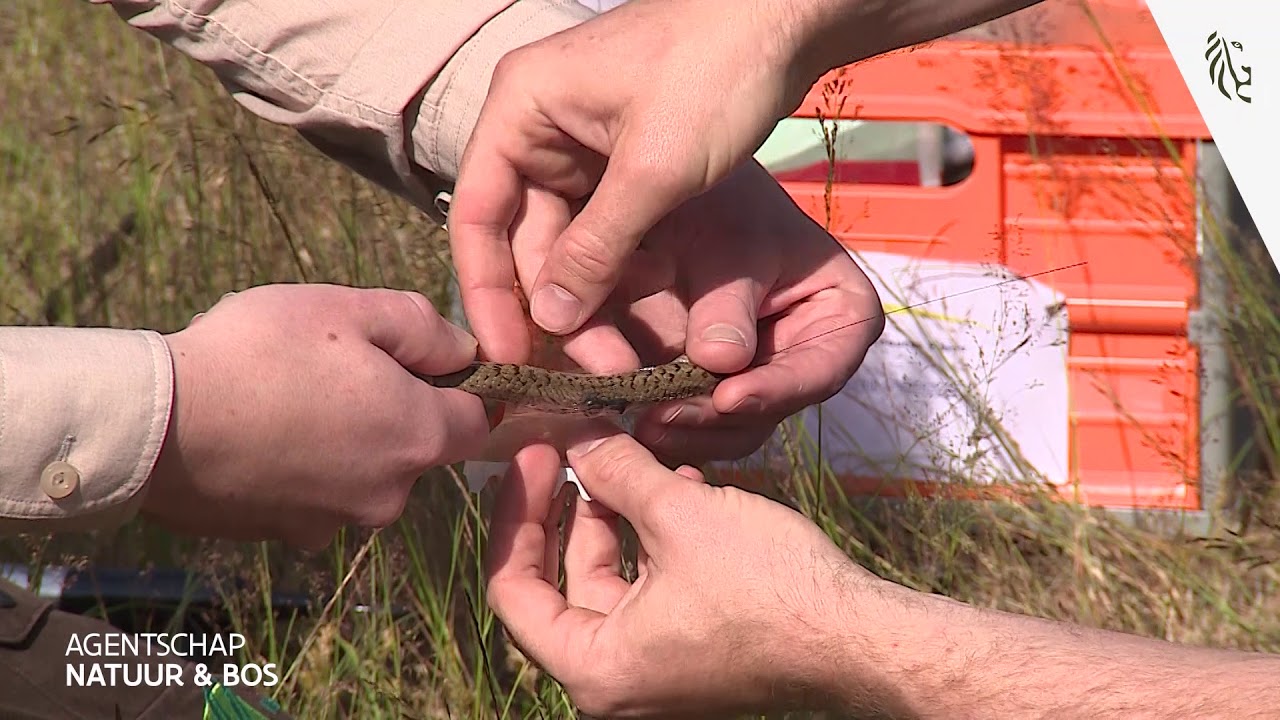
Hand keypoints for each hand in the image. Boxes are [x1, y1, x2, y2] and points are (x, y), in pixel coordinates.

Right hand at [142, 284, 490, 548]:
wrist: (156, 424)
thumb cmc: (260, 353)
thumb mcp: (350, 309)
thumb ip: (423, 328)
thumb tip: (464, 351)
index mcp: (418, 436)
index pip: (480, 419)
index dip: (463, 386)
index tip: (424, 359)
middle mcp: (390, 493)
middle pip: (419, 447)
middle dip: (395, 408)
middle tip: (337, 366)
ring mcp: (336, 522)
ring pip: (365, 472)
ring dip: (346, 439)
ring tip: (290, 396)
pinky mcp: (286, 535)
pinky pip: (316, 494)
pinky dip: (303, 467)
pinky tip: (262, 432)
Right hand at [447, 0, 839, 362]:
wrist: (786, 21)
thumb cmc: (715, 72)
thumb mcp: (654, 170)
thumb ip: (596, 248)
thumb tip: (550, 321)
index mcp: (521, 109)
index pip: (476, 214)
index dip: (487, 290)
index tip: (507, 354)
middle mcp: (538, 127)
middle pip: (522, 237)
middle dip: (557, 306)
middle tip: (593, 372)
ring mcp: (580, 145)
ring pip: (566, 241)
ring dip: (592, 298)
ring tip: (623, 357)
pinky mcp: (620, 162)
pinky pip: (603, 229)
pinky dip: (619, 271)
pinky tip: (642, 312)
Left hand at [484, 426, 881, 717]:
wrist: (860, 635)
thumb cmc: (770, 587)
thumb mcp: (679, 515)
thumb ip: (615, 471)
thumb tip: (575, 431)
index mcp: (596, 669)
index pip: (512, 589)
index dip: (515, 514)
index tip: (530, 456)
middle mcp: (616, 683)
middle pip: (559, 583)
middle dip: (566, 507)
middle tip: (568, 444)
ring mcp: (656, 672)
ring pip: (609, 580)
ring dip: (615, 516)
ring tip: (629, 455)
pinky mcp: (691, 653)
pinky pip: (650, 590)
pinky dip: (653, 540)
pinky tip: (678, 487)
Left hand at [588, 162, 883, 462]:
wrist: (670, 190)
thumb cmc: (720, 200)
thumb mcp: (730, 242)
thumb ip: (727, 304)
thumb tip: (718, 365)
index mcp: (841, 314)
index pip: (822, 368)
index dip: (777, 390)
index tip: (729, 398)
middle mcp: (803, 355)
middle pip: (770, 407)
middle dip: (715, 419)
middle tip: (664, 418)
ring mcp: (755, 375)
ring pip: (728, 425)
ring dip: (683, 430)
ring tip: (640, 423)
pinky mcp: (707, 385)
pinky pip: (691, 419)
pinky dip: (661, 422)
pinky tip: (625, 419)